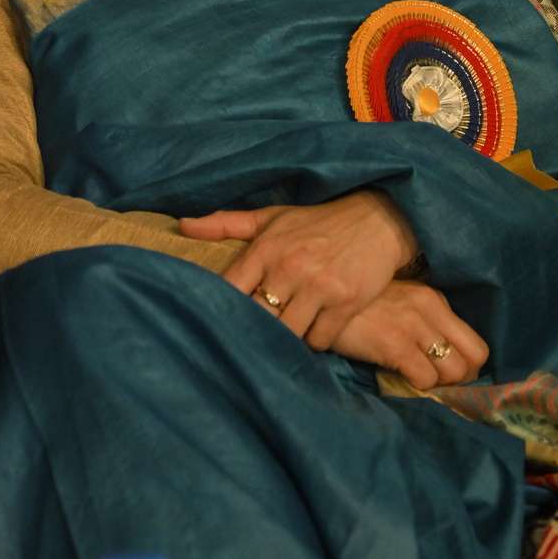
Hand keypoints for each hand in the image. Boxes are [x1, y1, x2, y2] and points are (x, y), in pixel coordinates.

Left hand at [180, 192, 418, 349]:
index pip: (230, 290)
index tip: (214, 324)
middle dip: (253, 331)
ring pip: (287, 335)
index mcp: (266, 248)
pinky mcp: (346, 303)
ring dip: (285, 340)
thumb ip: (225, 223)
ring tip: (282, 339)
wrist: (377, 220)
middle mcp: (290, 267)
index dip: (220, 311)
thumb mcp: (272, 217)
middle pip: (257, 318)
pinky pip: (319, 340)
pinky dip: (315, 341)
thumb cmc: (317, 221)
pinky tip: (313, 331)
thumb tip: (181, 226)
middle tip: (248, 341)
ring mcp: (319, 286)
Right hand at [329, 279, 488, 389]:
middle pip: (474, 359)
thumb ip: (422, 320)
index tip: (448, 376)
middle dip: (461, 381)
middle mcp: (430, 309)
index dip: (466, 366)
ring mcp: (413, 325)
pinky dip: (418, 387)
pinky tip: (401, 379)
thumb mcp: (397, 301)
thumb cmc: (358, 304)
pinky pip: (425, 378)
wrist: (321, 295)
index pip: (475, 343)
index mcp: (433, 299)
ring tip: (418, 382)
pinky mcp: (394, 343)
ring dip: (439, 385)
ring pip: (454, 371)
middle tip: (438, 385)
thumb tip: (438, 356)